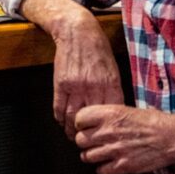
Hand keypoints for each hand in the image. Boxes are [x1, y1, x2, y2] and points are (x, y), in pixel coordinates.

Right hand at [21, 0, 122, 137]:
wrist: (77, 32)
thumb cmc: (98, 50)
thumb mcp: (113, 68)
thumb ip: (113, 90)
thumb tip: (115, 111)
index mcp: (110, 83)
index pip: (111, 113)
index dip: (109, 128)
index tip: (107, 137)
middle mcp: (93, 86)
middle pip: (92, 119)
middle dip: (90, 133)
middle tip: (88, 141)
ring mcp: (76, 85)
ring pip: (73, 116)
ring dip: (72, 130)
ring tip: (74, 135)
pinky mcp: (61, 83)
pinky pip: (59, 107)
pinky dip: (60, 118)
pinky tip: (62, 122)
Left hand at [74, 105, 174, 173]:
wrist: (173, 136)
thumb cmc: (154, 121)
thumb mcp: (127, 109)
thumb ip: (108, 115)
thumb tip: (94, 119)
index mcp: (110, 114)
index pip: (79, 118)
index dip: (81, 123)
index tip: (85, 126)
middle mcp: (109, 131)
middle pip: (79, 140)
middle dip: (84, 141)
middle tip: (92, 141)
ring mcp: (115, 150)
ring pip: (86, 156)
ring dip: (92, 155)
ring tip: (100, 153)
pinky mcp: (123, 166)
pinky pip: (101, 171)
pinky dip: (103, 169)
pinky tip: (110, 163)